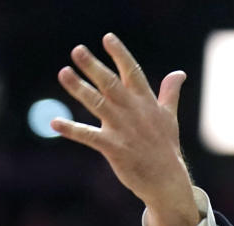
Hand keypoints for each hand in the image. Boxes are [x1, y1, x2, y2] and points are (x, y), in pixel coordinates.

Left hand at [52, 33, 198, 225]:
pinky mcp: (113, 148)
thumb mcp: (169, 116)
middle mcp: (133, 111)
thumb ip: (169, 93)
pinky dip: (71, 129)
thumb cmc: (165, 147)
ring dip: (79, 88)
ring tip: (63, 72)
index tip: (107, 38)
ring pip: (97, 103)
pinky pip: (88, 136)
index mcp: (146, 101)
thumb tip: (179, 73)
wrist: (166, 179)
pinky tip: (54, 122)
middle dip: (93, 65)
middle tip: (76, 50)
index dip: (119, 54)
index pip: (132, 71)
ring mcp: (123, 128)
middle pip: (110, 83)